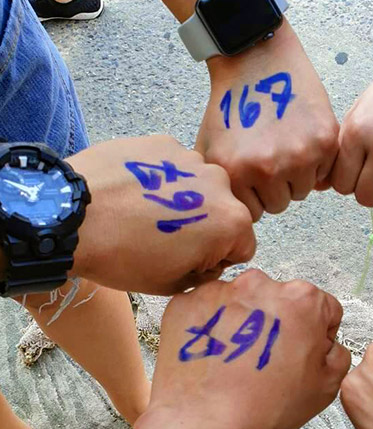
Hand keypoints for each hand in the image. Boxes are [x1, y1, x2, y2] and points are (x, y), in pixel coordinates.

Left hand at [69, 135, 254, 294]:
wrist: (70, 216)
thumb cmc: (122, 256)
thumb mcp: (172, 284)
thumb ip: (205, 273)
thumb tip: (209, 260)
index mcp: (232, 222)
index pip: (244, 246)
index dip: (218, 259)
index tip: (190, 260)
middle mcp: (221, 183)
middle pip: (225, 210)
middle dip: (205, 224)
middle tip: (165, 237)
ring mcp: (191, 158)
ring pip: (199, 186)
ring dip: (184, 199)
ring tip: (145, 213)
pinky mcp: (163, 143)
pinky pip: (173, 165)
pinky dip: (161, 178)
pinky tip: (133, 192)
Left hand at [149, 270, 349, 428]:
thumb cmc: (262, 410)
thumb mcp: (326, 387)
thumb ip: (337, 353)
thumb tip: (326, 344)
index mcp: (301, 299)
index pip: (321, 306)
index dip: (316, 333)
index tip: (301, 352)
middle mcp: (260, 285)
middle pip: (279, 299)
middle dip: (278, 324)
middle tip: (267, 361)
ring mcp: (220, 291)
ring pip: (242, 303)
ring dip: (243, 324)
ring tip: (235, 363)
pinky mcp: (187, 302)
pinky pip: (208, 311)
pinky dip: (212, 329)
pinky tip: (213, 359)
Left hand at [196, 21, 338, 220]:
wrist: (256, 62)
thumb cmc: (232, 105)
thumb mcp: (209, 148)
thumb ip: (221, 187)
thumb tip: (233, 217)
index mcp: (235, 174)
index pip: (252, 214)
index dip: (254, 196)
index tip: (253, 177)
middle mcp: (266, 170)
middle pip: (279, 205)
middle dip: (275, 188)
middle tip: (270, 157)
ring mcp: (298, 156)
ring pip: (302, 191)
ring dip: (296, 176)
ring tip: (285, 146)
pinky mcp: (324, 143)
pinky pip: (323, 173)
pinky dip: (316, 161)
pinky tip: (301, 137)